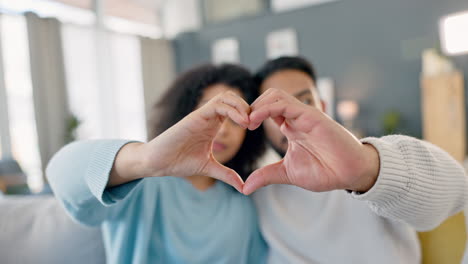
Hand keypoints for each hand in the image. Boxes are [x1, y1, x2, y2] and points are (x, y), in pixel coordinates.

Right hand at [111, 91, 249, 191]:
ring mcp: (202, 115)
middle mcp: (209, 117)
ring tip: (249, 123)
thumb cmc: (179, 162)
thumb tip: (244, 188)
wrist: (157, 162)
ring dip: (242, 106)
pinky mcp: (195, 116)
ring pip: (226, 97)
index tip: (257, 129)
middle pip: (233, 98)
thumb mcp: (209, 168)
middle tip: (255, 124)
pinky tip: (242, 122)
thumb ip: (227, 174)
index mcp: (213, 125)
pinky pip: (217, 104)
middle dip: (248, 107)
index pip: (235, 108)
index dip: (248, 114)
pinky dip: (233, 110)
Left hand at [242, 88, 379, 194]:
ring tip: (247, 122)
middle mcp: (296, 118)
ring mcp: (304, 115)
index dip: (250, 115)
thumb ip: (267, 175)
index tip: (239, 129)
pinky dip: (266, 108)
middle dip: (251, 106)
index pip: (266, 110)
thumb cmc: (325, 171)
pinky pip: (285, 103)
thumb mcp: (288, 173)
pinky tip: (255, 120)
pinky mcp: (312, 116)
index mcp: (290, 128)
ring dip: (257, 105)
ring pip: (275, 95)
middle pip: (268, 97)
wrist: (350, 174)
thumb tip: (245, 188)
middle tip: (240, 124)